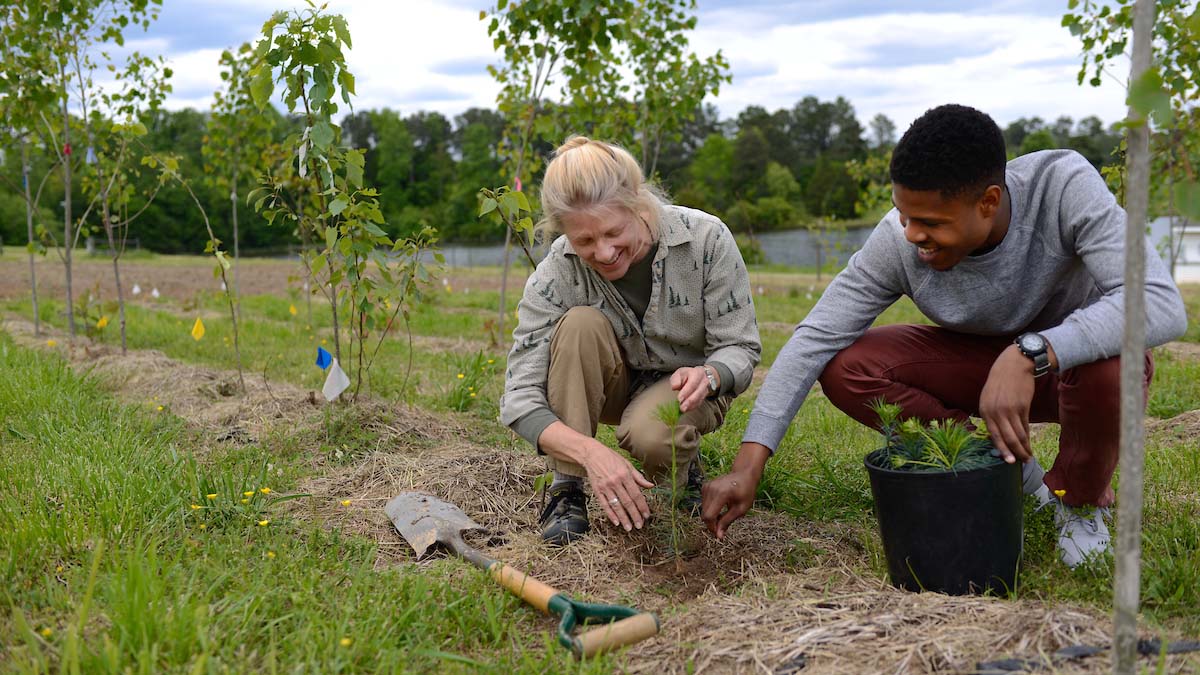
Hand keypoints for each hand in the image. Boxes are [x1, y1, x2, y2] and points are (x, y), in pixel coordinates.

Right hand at [581, 443, 654, 531]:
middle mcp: (616, 482)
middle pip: (627, 502)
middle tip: (640, 525)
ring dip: (624, 518)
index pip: (636, 494)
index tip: (647, 515)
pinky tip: (616, 522)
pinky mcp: (597, 490)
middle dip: (635, 515)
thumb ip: (639, 477)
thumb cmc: (611, 458)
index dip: (642, 506)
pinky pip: (605, 505)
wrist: (591, 454)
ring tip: (629, 527)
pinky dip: (610, 514)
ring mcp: (605, 487)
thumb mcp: (627, 464)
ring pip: (617, 506)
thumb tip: (651, 486)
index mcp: (625, 475)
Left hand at [670, 365, 709, 412]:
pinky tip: (687, 409)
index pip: (692, 384)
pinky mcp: (705, 396)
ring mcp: (706, 389)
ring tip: (683, 410)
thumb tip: (674, 387)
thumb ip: (675, 379)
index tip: (679, 399)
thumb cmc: (687, 374)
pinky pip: (700, 403)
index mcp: (698, 373)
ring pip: (699, 399)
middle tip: (682, 408)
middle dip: (689, 401)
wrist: (700, 375)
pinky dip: (693, 407)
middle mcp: (704, 381)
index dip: (686, 392)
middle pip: (698, 393)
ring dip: (691, 405)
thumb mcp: (679, 373)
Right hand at [701, 442, 768, 538]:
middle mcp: (711, 489)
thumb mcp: (741, 509)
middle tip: (723, 527)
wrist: (744, 474)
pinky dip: (710, 509)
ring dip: (711, 517)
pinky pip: (704, 504)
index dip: (713, 528)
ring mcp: (706, 486)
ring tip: (723, 516)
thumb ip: (727, 521)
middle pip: (704, 514)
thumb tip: (719, 536)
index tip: (720, 534)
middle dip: (712, 524)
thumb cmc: (746, 491)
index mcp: (721, 493)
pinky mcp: (705, 486)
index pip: (709, 516)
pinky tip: (720, 507)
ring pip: (703, 510)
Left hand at [979, 344, 1036, 463]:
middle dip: (1014, 452)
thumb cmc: (1000, 382)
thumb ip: (991, 415)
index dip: (1002, 449)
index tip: (1008, 461)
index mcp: (984, 410)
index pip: (993, 435)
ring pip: (1018, 434)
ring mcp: (1010, 408)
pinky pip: (1026, 425)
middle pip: (1007, 438)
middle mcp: (996, 411)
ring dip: (1024, 447)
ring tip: (1028, 456)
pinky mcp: (1023, 406)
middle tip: (1020, 463)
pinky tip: (1029, 443)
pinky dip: (1028, 436)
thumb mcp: (989, 397)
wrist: (1014, 365)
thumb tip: (998, 435)